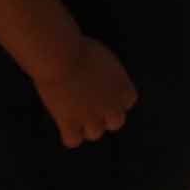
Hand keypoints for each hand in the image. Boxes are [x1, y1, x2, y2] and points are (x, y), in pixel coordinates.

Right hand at [34, 33, 136, 148]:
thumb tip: (99, 81)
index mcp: (123, 87)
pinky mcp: (70, 123)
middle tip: (89, 104)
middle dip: (104, 116)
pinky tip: (63, 123)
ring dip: (86, 126)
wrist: (60, 56)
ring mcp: (91, 117)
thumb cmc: (78, 49)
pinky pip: (73, 141)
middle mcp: (111, 106)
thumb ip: (106, 75)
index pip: (128, 102)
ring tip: (74, 112)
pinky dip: (68, 135)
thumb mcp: (102, 58)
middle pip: (116, 122)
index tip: (104, 91)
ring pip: (95, 134)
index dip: (115, 98)